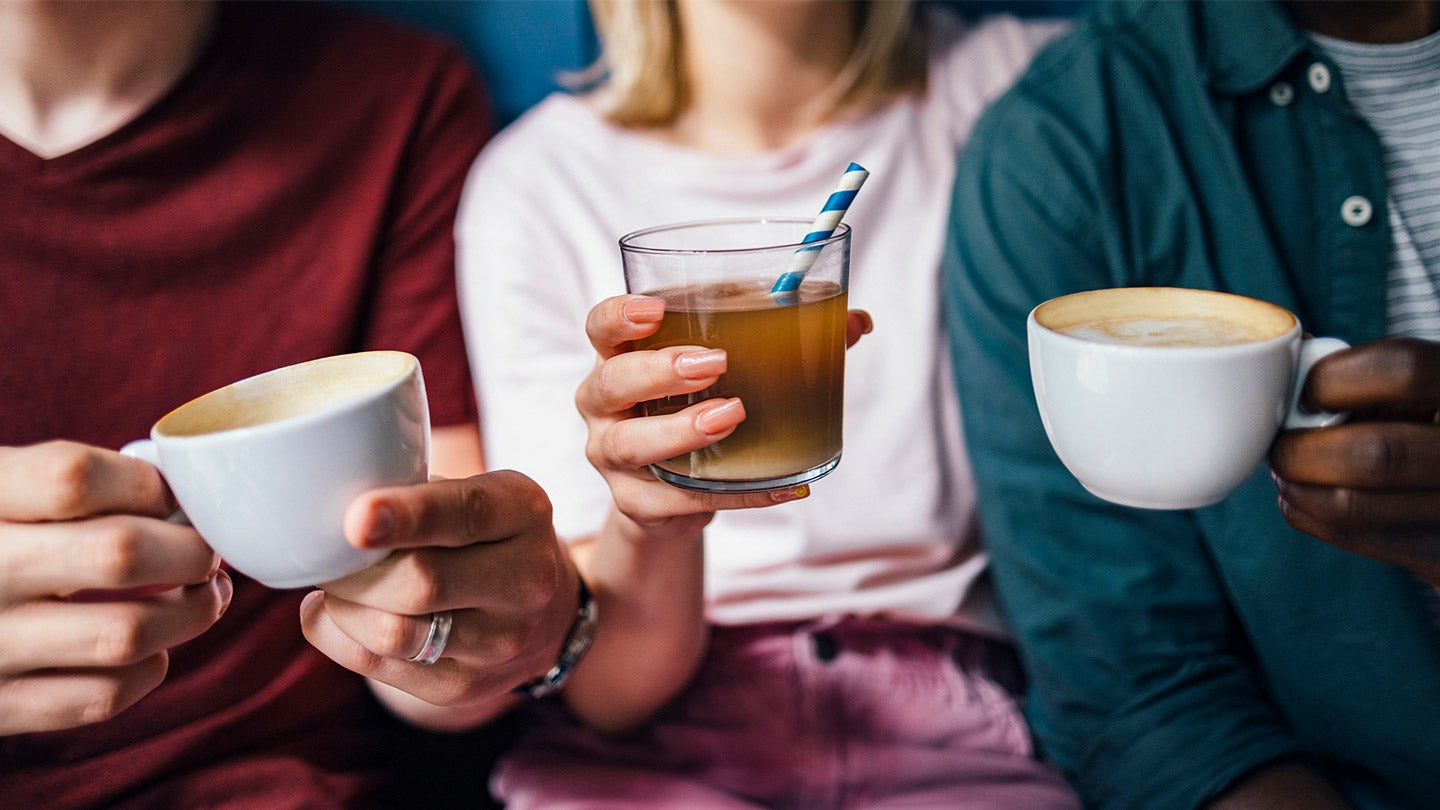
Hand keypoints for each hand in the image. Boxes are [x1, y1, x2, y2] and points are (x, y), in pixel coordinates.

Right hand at [0, 441, 230, 733]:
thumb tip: (174, 490)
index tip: (173, 496)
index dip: (146, 485)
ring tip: (204, 597)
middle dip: (190, 551)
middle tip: (208, 551)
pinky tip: (151, 650)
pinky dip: (145, 672)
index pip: (73, 478)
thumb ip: (59, 480)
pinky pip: (96, 697)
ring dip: (189, 615)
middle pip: (117, 554)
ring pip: (124, 634)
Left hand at [299, 470, 578, 724]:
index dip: (406, 516)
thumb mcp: (474, 491)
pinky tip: (334, 614)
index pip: (465, 514)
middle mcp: (527, 581)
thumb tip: (330, 503)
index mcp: (525, 513)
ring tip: (332, 585)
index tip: (356, 518)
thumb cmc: (483, 534)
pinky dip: (338, 636)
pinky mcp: (466, 687)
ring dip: (343, 607)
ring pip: (394, 633)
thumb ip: (416, 489)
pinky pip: (378, 667)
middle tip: (325, 553)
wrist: (542, 611)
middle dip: (355, 570)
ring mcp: (502, 642)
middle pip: (422, 582)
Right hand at [576, 295, 872, 543]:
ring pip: (629, 445)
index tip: (657, 309)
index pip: (601, 327)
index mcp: (622, 356)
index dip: (620, 316)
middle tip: (715, 363)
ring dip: (680, 430)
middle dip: (657, 371)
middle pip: (610, 382)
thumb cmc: (700, 406)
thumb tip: (857, 322)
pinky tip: (780, 485)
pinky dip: (733, 493)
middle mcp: (605, 405)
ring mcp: (613, 457)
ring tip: (732, 416)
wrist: (677, 492)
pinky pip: (677, 502)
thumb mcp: (733, 366)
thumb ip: (789, 336)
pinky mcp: (638, 504)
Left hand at [1270, 338, 1439, 585]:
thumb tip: (1280, 351)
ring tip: (1287, 467)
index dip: (1333, 379)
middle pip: (1372, 454)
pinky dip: (1306, 512)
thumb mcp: (1417, 385)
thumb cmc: (1425, 419)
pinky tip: (1305, 494)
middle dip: (1301, 450)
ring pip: (1350, 505)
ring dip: (1295, 485)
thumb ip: (1361, 369)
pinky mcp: (1438, 555)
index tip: (1305, 393)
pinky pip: (1352, 536)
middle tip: (1280, 443)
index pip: (1402, 370)